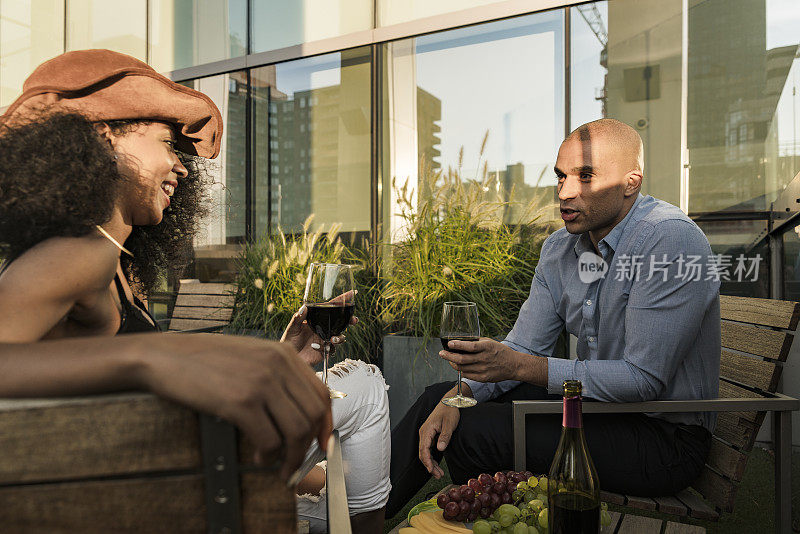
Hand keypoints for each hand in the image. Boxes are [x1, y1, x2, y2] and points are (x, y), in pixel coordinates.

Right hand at [139, 334, 332, 481]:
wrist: (164, 355)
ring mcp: (261, 382)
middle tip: (298, 463)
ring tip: (280, 467)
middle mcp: (278, 365)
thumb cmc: (203, 359)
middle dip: (311, 445)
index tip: (321, 443)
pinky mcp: (240, 402)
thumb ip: (276, 374)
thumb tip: (297, 410)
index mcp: (283, 353)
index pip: (321, 392)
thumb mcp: (250, 355)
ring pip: (297, 430)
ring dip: (292, 457)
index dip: (326, 423)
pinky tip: (259, 458)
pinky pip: (269, 440)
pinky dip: (269, 457)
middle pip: (314, 414)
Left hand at [280, 301, 357, 365]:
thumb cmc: (289, 341)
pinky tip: (318, 347)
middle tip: (353, 320)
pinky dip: (329, 348)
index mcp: (317, 319)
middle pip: (340, 322)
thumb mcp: (292, 328)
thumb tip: (304, 307)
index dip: (342, 301)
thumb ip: (298, 318)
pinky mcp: (325, 351)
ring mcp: (325, 339)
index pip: (331, 308)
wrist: (289, 358)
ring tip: (333, 339)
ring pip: (340, 336)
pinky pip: (332, 349)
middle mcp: (323, 328)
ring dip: (340, 337)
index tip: (352, 293)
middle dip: (349, 320)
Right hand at [417, 387, 464, 478]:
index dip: (427, 461)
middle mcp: (424, 432)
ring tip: (439, 473)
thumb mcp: (449, 424)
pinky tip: (437, 464)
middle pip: (423, 453)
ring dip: (430, 463)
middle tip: (438, 475)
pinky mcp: (430, 435)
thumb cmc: (450, 411)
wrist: (450, 402)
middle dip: (429, 465)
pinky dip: (431, 457)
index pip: (423, 449)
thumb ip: (445, 436)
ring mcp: (426, 434)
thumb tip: (440, 449)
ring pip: (425, 452)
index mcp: (427, 430)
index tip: (432, 470)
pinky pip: (428, 449)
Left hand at [439, 337, 522, 382]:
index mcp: (486, 347)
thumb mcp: (490, 342)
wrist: (513, 365)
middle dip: (448, 356)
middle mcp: (484, 359)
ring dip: (452, 363)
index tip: (449, 344)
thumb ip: (477, 342)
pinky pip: (467, 375)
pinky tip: (458, 366)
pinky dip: (460, 370)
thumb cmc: (500, 352)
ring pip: (462, 368)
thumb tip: (461, 340)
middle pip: (462, 359)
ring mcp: (483, 370)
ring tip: (448, 359)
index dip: (458, 345)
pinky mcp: (483, 378)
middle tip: (441, 353)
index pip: (469, 347)